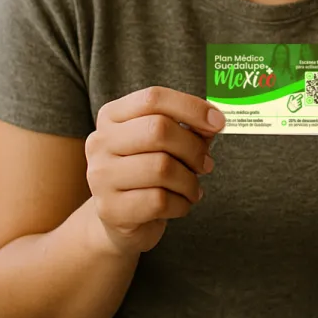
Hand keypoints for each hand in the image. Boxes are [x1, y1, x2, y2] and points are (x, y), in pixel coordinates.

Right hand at [85, 87, 224, 256]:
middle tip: (206, 163)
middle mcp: (100, 142)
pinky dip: (181, 204)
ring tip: (193, 188)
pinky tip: (180, 204)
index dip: (191, 107)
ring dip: (190, 181)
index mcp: (112, 116)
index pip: (153, 98)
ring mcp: (100, 176)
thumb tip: (215, 121)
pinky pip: (159, 201)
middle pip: (158, 130)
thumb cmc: (149, 172)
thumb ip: (189, 127)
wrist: (120, 218)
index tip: (218, 122)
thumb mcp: (165, 143)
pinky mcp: (110, 209)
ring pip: (161, 168)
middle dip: (193, 148)